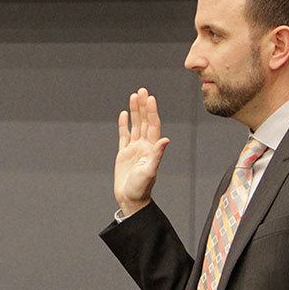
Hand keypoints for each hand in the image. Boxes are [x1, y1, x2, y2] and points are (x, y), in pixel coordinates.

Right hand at [114, 88, 170, 216]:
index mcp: (151, 148)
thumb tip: (165, 140)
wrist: (131, 199)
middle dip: (143, 106)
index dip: (151, 112)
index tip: (150, 98)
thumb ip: (157, 155)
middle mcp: (144, 146)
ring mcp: (134, 148)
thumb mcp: (150, 171)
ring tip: (133, 96)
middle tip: (142, 90)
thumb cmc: (141, 188)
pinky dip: (124, 124)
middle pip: (144, 121)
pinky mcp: (124, 153)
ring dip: (134, 111)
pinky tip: (123, 114)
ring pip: (135, 125)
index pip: (152, 125)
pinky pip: (124, 135)